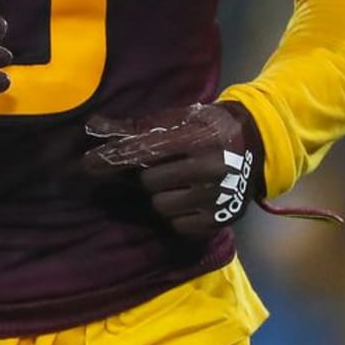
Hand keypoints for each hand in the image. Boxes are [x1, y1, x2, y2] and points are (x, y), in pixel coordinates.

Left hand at [83, 101, 264, 241]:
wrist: (257, 141)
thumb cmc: (207, 126)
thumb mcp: (177, 119)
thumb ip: (135, 127)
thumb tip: (93, 126)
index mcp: (197, 138)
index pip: (146, 151)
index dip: (114, 157)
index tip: (87, 164)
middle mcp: (210, 167)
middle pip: (150, 182)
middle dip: (149, 175)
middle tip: (163, 167)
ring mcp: (218, 196)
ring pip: (162, 206)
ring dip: (161, 195)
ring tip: (176, 182)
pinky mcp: (223, 218)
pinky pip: (179, 225)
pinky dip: (177, 214)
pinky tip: (188, 198)